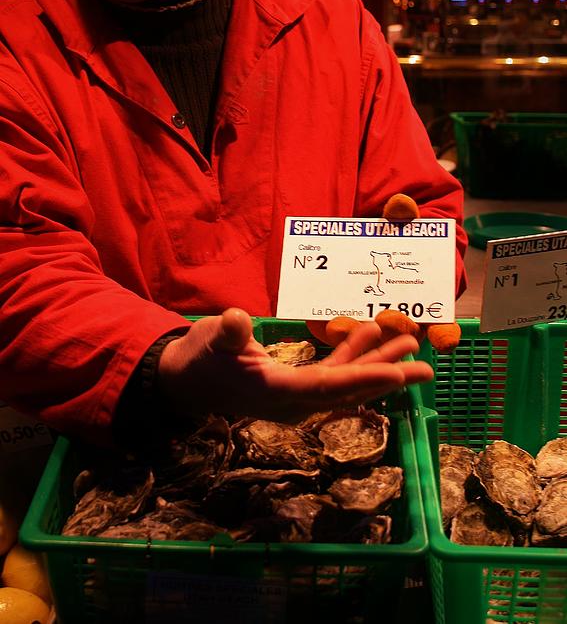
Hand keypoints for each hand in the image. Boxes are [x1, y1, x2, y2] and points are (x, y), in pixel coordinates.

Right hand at [157, 307, 432, 421]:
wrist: (186, 380)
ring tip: (411, 346)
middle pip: (348, 390)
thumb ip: (227, 334)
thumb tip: (235, 319)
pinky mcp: (296, 385)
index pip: (327, 387)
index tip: (396, 373)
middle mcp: (294, 402)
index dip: (363, 379)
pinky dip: (353, 356)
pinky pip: (333, 373)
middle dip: (387, 376)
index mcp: (277, 393)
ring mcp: (298, 396)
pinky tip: (369, 333)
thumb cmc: (200, 360)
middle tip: (426, 368)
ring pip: (346, 381)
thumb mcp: (211, 342)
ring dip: (378, 364)